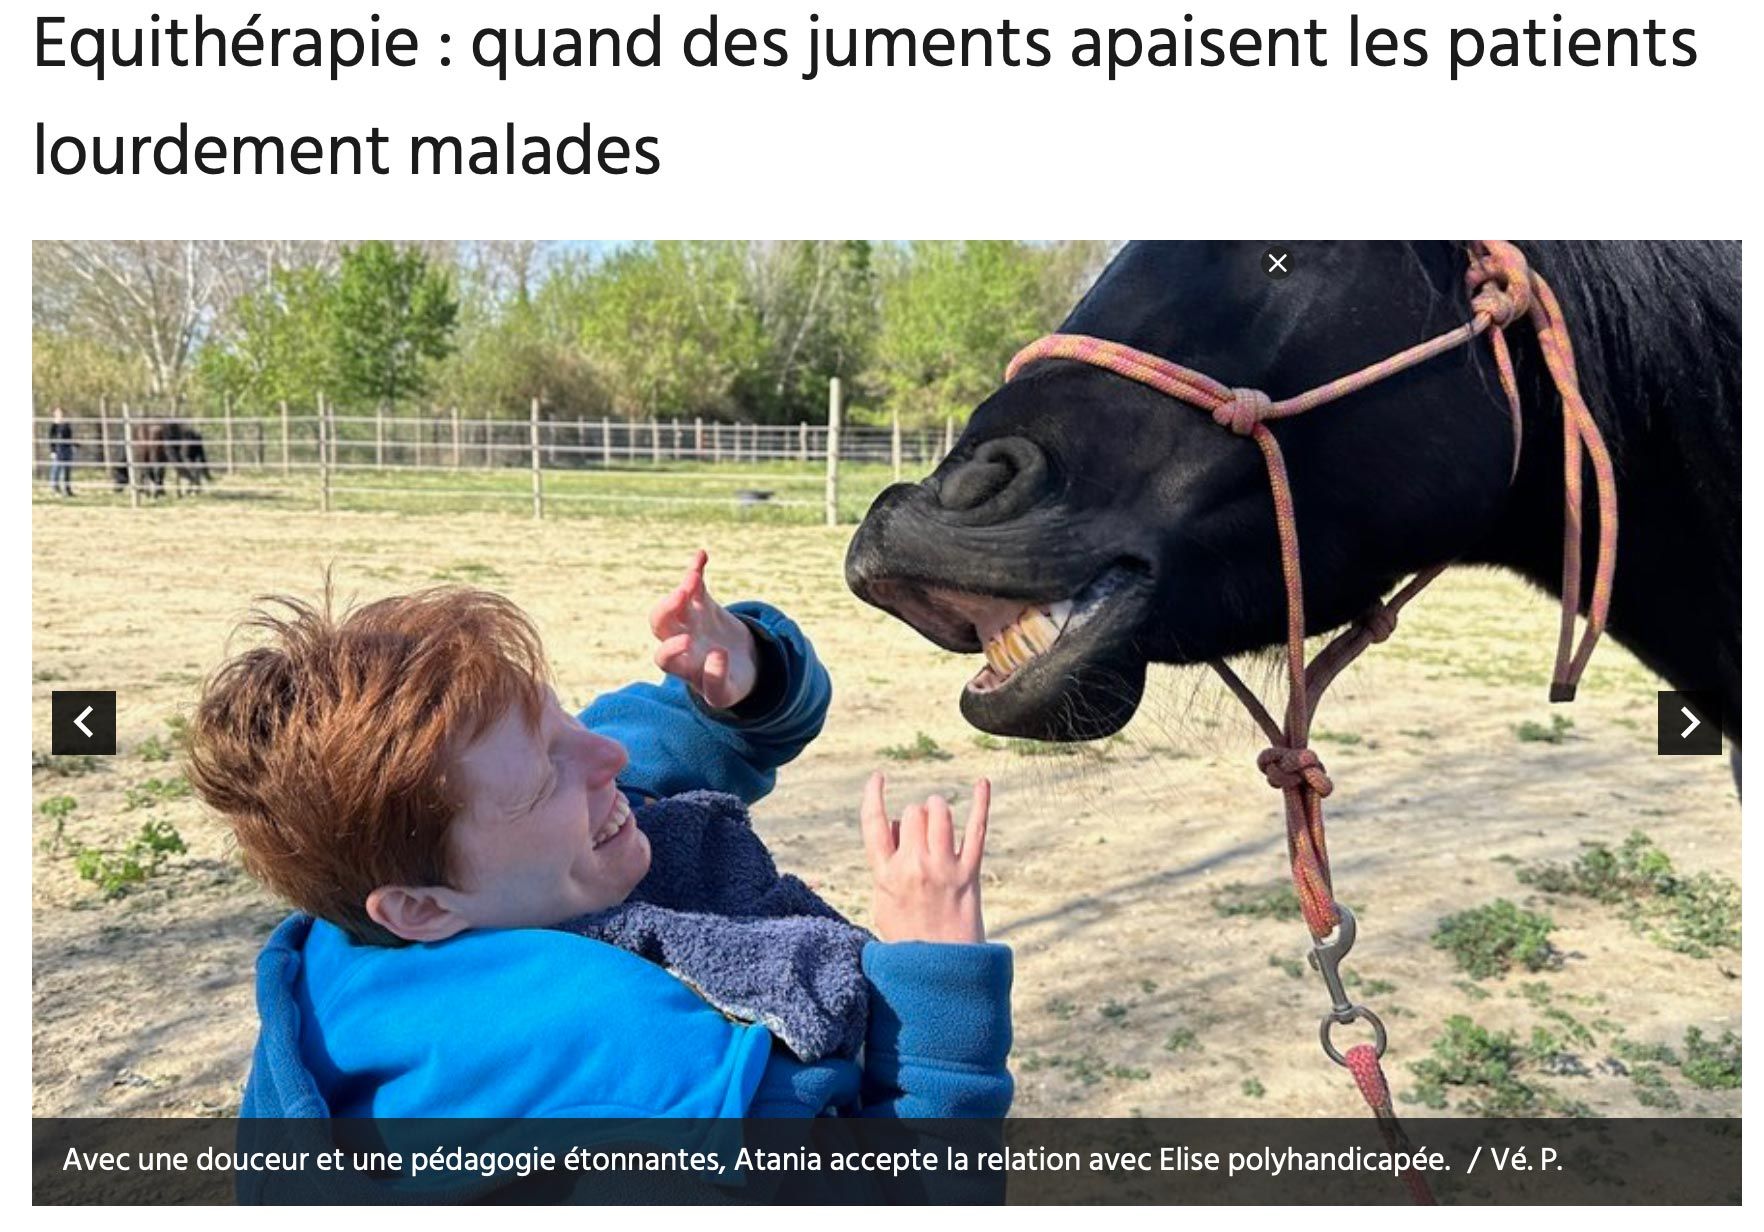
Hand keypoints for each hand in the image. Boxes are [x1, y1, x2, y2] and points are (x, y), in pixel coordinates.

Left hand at [650, 549, 757, 708]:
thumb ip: (718, 681)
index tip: (690, 641)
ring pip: (676, 601)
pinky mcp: (703, 605)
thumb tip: (717, 656)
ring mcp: (690, 620)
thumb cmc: (729, 685)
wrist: (739, 666)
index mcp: (681, 666)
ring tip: (694, 577)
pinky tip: (702, 555)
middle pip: (659, 623)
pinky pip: (695, 584)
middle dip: (666, 608)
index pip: (664, 657)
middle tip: (681, 597)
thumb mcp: (724, 693)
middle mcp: (680, 640)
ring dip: (684, 587)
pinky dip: (696, 569)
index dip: (672, 648)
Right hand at [860, 773, 989, 943]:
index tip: (878, 778)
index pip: (873, 824)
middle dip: (916, 815)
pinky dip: (981, 803)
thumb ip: (886, 866)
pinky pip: (976, 829)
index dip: (873, 795)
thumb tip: (901, 829)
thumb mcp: (883, 904)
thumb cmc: (909, 938)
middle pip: (912, 813)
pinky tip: (982, 783)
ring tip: (939, 818)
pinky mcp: (969, 872)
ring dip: (938, 808)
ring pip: (939, 812)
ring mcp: (942, 867)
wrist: (941, 969)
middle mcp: (913, 866)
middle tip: (920, 833)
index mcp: (885, 875)